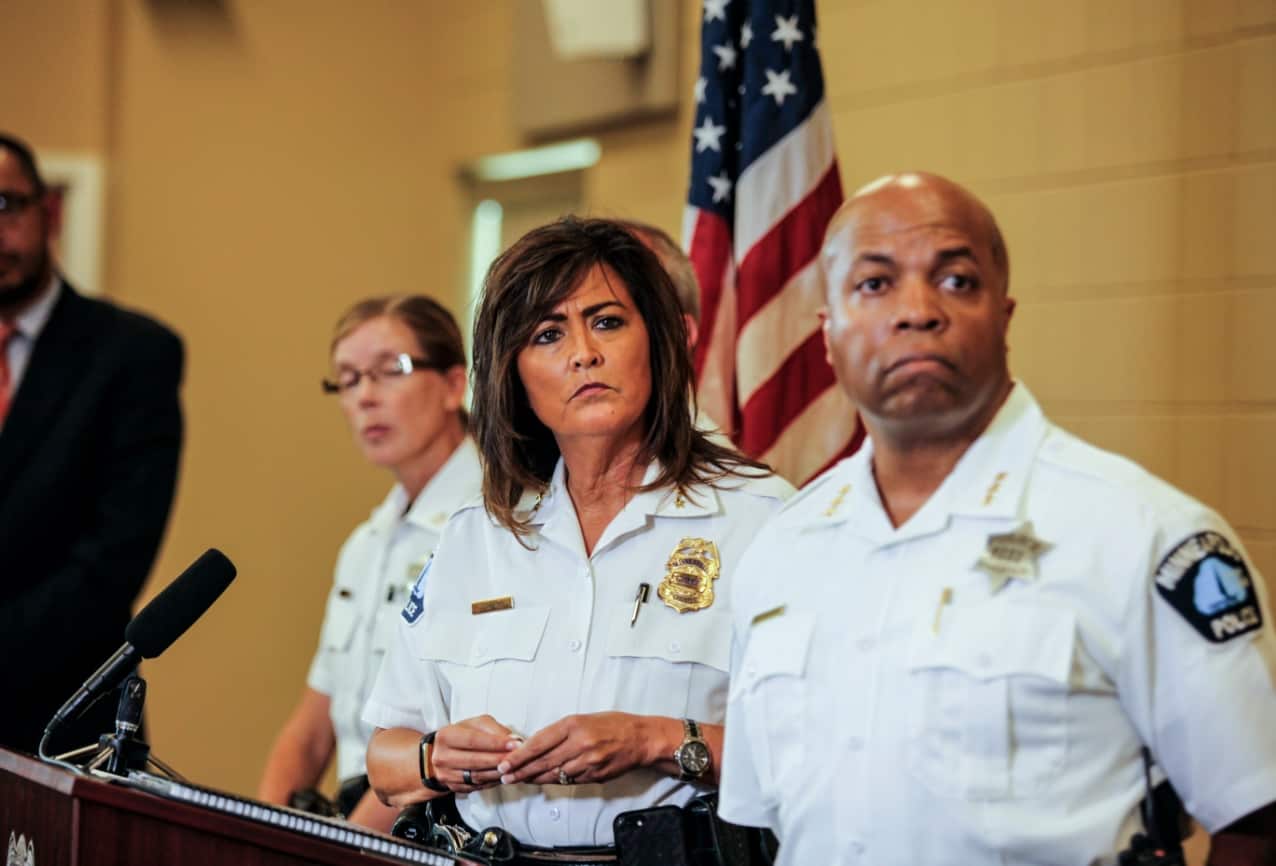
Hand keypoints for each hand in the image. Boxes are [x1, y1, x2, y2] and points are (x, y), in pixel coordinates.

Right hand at [431, 715, 519, 793]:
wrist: (441, 753)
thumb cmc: (462, 735)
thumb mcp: (475, 724)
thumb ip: (494, 730)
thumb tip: (513, 740)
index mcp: (446, 737)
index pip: (473, 740)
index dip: (496, 743)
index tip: (515, 744)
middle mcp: (442, 757)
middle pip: (475, 761)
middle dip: (500, 760)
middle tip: (518, 757)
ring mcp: (446, 775)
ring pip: (477, 776)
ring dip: (498, 773)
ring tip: (514, 767)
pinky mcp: (453, 787)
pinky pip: (477, 786)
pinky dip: (493, 781)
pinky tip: (504, 775)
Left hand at [496, 713, 656, 785]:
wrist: (641, 738)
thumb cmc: (613, 724)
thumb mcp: (583, 718)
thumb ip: (560, 732)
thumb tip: (535, 746)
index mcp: (574, 724)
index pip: (538, 743)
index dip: (519, 756)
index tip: (504, 763)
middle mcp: (579, 743)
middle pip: (542, 762)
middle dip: (520, 771)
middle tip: (505, 777)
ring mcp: (587, 762)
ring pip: (554, 775)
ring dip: (534, 779)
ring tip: (519, 780)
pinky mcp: (595, 776)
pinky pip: (569, 781)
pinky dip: (554, 781)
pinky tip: (544, 781)